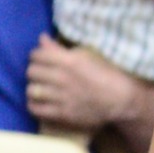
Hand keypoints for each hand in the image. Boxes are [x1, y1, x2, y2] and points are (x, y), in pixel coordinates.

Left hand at [25, 37, 140, 130]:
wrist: (122, 99)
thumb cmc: (107, 73)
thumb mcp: (86, 55)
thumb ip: (60, 48)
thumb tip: (41, 38)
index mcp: (69, 61)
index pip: (37, 55)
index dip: (36, 56)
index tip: (40, 59)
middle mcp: (62, 78)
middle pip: (31, 72)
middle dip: (34, 71)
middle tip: (41, 74)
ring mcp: (62, 97)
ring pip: (31, 90)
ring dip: (33, 88)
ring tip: (39, 88)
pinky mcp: (62, 114)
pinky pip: (36, 109)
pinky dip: (33, 105)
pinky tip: (39, 102)